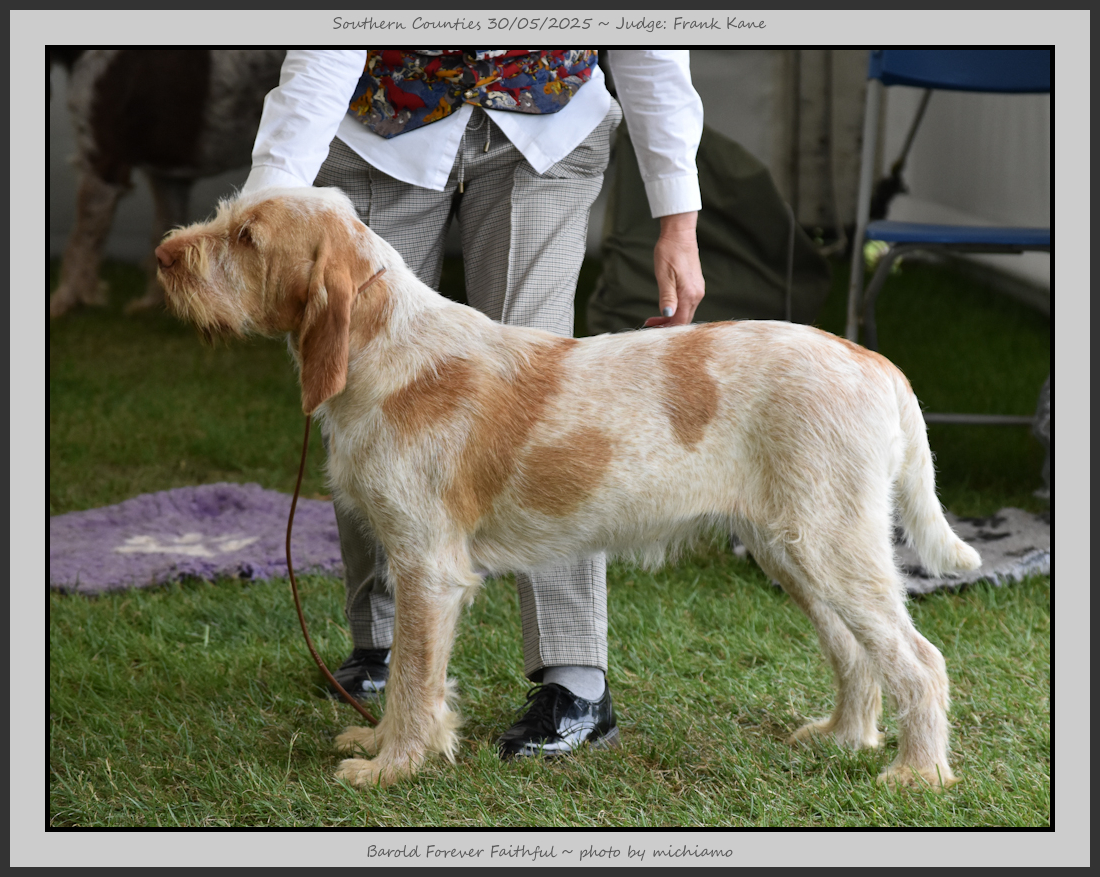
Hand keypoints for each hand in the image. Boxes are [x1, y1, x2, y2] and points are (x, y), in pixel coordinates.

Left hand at [643, 211, 704, 327]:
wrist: (680, 234)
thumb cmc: (670, 252)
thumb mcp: (664, 276)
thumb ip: (667, 297)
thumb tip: (668, 315)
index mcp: (689, 294)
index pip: (680, 321)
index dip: (666, 328)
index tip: (651, 326)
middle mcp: (697, 294)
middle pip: (684, 319)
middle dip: (668, 324)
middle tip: (650, 322)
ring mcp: (698, 290)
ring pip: (686, 311)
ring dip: (671, 316)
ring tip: (655, 317)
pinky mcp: (695, 285)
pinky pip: (687, 303)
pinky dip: (676, 308)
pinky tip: (666, 306)